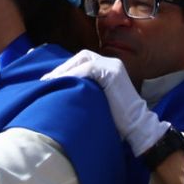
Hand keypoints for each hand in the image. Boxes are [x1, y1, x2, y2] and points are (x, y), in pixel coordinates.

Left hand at [42, 49, 168, 156]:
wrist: (135, 126)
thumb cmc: (116, 119)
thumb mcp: (98, 99)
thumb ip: (87, 90)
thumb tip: (66, 91)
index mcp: (109, 68)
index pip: (84, 60)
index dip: (66, 67)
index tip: (50, 79)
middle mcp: (112, 63)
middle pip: (82, 56)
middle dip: (64, 66)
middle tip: (47, 79)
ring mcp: (114, 66)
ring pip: (83, 60)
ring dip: (65, 70)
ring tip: (51, 81)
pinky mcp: (113, 72)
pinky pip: (88, 69)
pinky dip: (73, 75)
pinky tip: (62, 84)